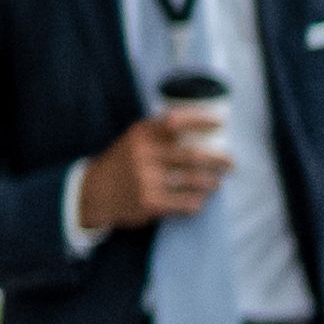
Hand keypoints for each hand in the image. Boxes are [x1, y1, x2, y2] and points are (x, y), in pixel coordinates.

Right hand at [79, 106, 231, 230]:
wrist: (92, 193)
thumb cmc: (122, 163)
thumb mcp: (133, 140)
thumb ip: (160, 133)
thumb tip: (203, 130)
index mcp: (141, 134)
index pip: (176, 121)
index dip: (201, 120)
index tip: (220, 123)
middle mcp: (144, 155)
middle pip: (193, 155)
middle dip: (219, 160)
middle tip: (231, 163)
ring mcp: (147, 180)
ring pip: (194, 181)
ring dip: (211, 182)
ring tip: (216, 183)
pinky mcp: (149, 203)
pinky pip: (185, 203)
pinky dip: (197, 202)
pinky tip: (198, 200)